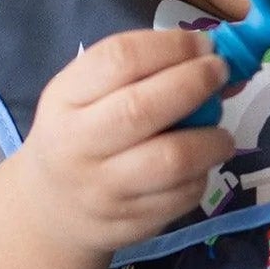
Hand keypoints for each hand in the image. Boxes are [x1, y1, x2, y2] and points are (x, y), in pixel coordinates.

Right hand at [13, 29, 232, 255]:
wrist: (49, 209)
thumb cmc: (78, 134)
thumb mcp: (84, 94)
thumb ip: (139, 71)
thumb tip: (214, 56)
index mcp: (65, 100)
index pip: (118, 60)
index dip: (170, 47)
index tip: (203, 45)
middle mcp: (78, 145)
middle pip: (142, 108)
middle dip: (194, 83)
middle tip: (220, 73)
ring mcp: (104, 189)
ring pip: (171, 160)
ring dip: (211, 139)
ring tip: (220, 134)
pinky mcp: (131, 223)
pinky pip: (182, 196)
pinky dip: (202, 175)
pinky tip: (198, 166)